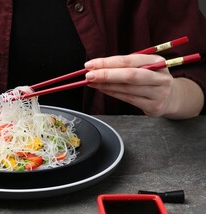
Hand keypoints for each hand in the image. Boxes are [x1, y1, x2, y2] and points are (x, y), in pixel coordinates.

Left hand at [84, 54, 203, 118]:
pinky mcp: (153, 106)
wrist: (171, 97)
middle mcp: (160, 77)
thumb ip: (124, 65)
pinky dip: (112, 93)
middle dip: (106, 74)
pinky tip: (102, 89)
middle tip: (89, 75)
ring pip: (127, 88)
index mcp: (157, 61)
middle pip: (130, 75)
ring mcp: (158, 92)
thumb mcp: (143, 67)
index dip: (108, 62)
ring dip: (106, 85)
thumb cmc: (151, 79)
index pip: (128, 60)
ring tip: (92, 82)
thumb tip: (96, 66)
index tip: (90, 64)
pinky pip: (128, 99)